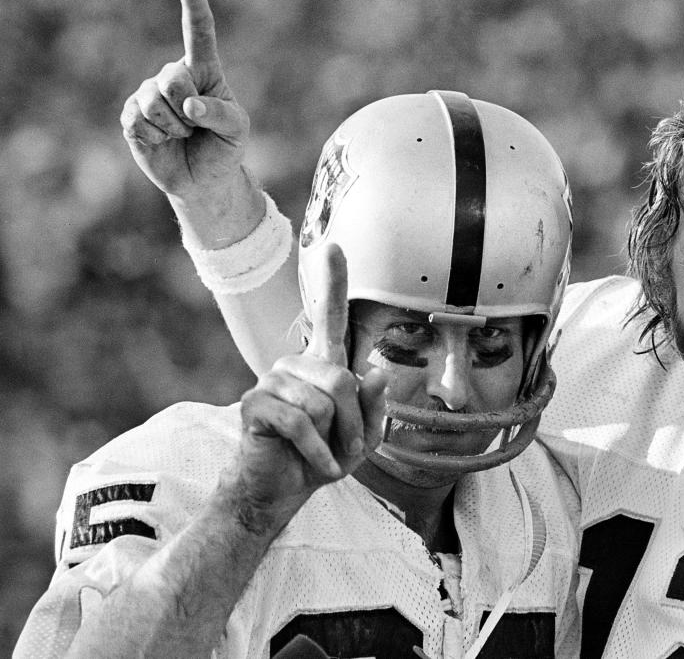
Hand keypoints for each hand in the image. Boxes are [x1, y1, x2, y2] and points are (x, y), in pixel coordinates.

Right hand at [119, 0, 248, 205]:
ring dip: (174, 127)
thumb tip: (190, 105)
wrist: (203, 181)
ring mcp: (148, 94)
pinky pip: (139, 121)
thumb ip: (221, 114)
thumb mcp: (236, 131)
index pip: (198, 32)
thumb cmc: (224, 148)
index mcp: (203, 71)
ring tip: (183, 134)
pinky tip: (164, 141)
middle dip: (188, 109)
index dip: (193, 4)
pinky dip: (158, 137)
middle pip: (172, 78)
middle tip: (196, 125)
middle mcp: (173, 76)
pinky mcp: (131, 116)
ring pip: (154, 102)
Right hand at [235, 244, 386, 516]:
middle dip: (354, 423)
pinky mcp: (254, 404)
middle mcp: (295, 364)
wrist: (282, 492)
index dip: (333, 282)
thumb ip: (374, 406)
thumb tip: (375, 371)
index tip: (333, 245)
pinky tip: (313, 465)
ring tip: (322, 453)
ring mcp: (272, 380)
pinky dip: (317, 453)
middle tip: (344, 448)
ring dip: (335, 440)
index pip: (329, 316)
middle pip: (342, 380)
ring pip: (324, 403)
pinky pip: (301, 423)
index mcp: (323, 365)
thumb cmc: (323, 458)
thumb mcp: (363, 437)